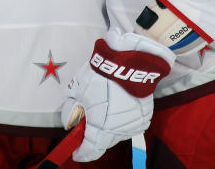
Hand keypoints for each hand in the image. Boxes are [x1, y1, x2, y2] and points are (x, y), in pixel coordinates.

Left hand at [61, 29, 171, 161]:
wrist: (130, 62)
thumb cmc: (101, 76)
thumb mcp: (77, 91)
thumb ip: (70, 112)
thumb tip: (70, 123)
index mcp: (101, 127)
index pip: (90, 150)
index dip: (81, 152)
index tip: (76, 151)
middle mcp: (119, 131)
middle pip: (103, 141)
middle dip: (94, 134)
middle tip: (88, 118)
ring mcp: (133, 125)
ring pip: (116, 133)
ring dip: (109, 126)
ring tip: (105, 106)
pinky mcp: (144, 118)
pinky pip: (128, 124)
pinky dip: (121, 119)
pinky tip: (118, 104)